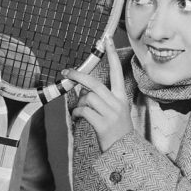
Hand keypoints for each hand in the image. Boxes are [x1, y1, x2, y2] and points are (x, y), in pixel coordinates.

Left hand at [64, 36, 132, 151]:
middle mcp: (117, 103)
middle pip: (94, 84)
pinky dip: (77, 113)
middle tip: (66, 72)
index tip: (107, 40)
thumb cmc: (116, 128)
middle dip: (78, 76)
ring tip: (82, 110)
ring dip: (80, 103)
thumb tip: (83, 89)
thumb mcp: (114, 109)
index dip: (111, 55)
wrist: (124, 150)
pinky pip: (84, 112)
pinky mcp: (102, 124)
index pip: (117, 71)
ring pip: (87, 98)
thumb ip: (102, 97)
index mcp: (121, 97)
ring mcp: (110, 114)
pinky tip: (79, 118)